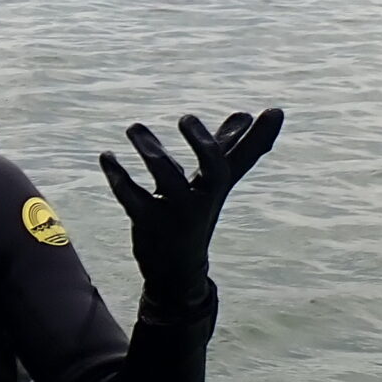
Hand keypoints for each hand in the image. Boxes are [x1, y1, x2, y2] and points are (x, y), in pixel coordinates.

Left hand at [99, 108, 283, 305]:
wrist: (177, 270)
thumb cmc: (195, 215)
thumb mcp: (212, 182)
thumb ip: (227, 147)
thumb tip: (245, 114)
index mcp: (217, 185)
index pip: (244, 159)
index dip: (260, 137)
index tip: (275, 111)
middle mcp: (203, 198)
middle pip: (215, 169)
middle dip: (204, 143)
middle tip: (186, 117)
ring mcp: (177, 213)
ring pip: (168, 178)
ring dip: (151, 150)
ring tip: (134, 127)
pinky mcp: (148, 223)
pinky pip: (132, 197)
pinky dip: (118, 175)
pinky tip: (106, 157)